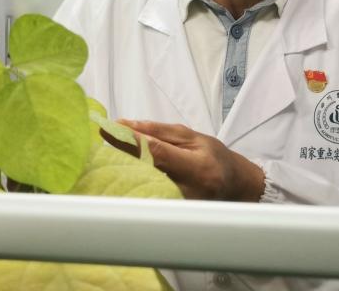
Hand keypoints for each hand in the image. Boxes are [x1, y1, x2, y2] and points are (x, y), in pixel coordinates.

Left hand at [120, 119, 264, 201]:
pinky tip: (124, 171)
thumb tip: (126, 124)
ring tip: (110, 153)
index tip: (108, 130)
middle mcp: (190, 190)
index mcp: (198, 166)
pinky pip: (148, 195)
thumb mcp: (191, 136)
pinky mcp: (174, 213)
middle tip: (103, 139)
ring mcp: (181, 206)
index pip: (157, 152)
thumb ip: (158, 131)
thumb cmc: (214, 156)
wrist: (234, 185)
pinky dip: (134, 181)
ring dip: (124, 167)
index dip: (130, 140)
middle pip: (146, 170)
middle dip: (121, 154)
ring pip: (143, 185)